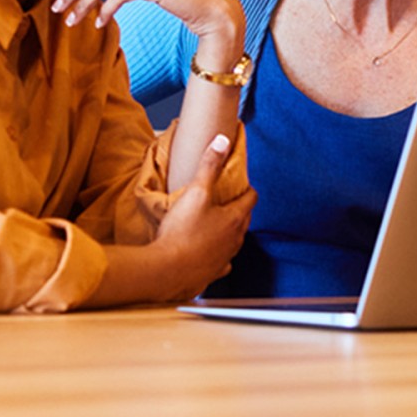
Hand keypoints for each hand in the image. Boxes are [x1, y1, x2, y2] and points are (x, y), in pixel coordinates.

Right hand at [147, 134, 255, 300]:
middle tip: (226, 201)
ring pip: (233, 242)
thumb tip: (222, 141)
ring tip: (214, 225)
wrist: (166, 270)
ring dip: (227, 232)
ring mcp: (225, 259)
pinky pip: (220, 262)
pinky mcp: (212, 274)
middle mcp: (235, 240)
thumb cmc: (182, 232)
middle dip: (238, 209)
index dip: (247, 189)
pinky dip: (215, 255)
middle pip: (243, 220)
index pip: (251, 199)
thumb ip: (209, 166)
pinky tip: (205, 252)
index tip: (241, 185)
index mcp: (234, 219)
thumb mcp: (196, 192)